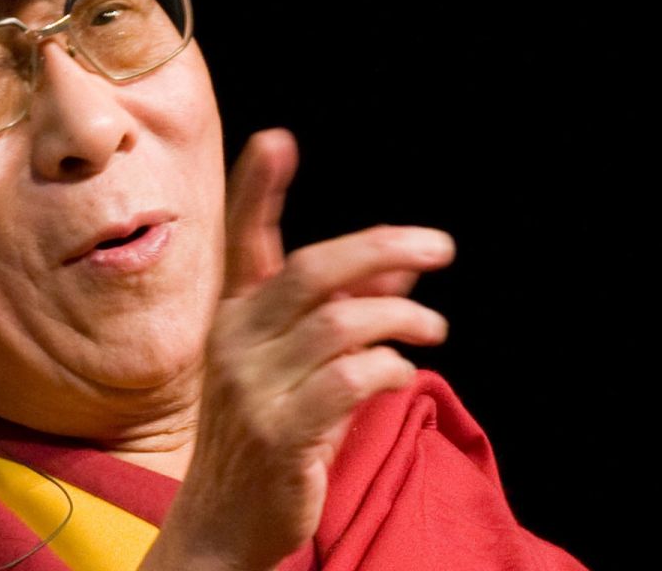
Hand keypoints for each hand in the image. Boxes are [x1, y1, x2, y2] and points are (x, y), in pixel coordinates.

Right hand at [143, 128, 452, 570]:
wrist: (223, 522)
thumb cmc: (270, 434)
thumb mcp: (301, 366)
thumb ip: (346, 313)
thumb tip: (402, 265)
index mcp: (235, 317)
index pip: (246, 242)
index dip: (258, 190)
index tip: (277, 140)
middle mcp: (234, 341)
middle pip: (313, 270)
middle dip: (380, 246)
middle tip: (439, 245)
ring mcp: (252, 387)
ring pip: (342, 322)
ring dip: (402, 317)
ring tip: (434, 326)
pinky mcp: (279, 432)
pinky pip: (350, 379)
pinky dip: (390, 368)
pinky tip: (402, 374)